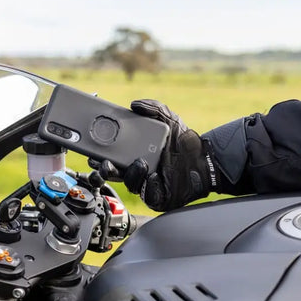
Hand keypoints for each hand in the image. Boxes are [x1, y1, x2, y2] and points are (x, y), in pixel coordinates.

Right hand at [90, 99, 220, 210]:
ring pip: (130, 184)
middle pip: (112, 174)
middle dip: (105, 170)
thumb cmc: (184, 142)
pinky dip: (149, 186)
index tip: (94, 154)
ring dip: (131, 175)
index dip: (100, 157)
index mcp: (132, 155)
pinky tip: (154, 177)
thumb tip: (134, 104)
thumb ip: (153, 108)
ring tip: (141, 163)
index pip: (110, 158)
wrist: (205, 159)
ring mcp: (146, 185)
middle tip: (106, 164)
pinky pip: (148, 195)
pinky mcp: (158, 197)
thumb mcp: (168, 120)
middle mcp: (136, 171)